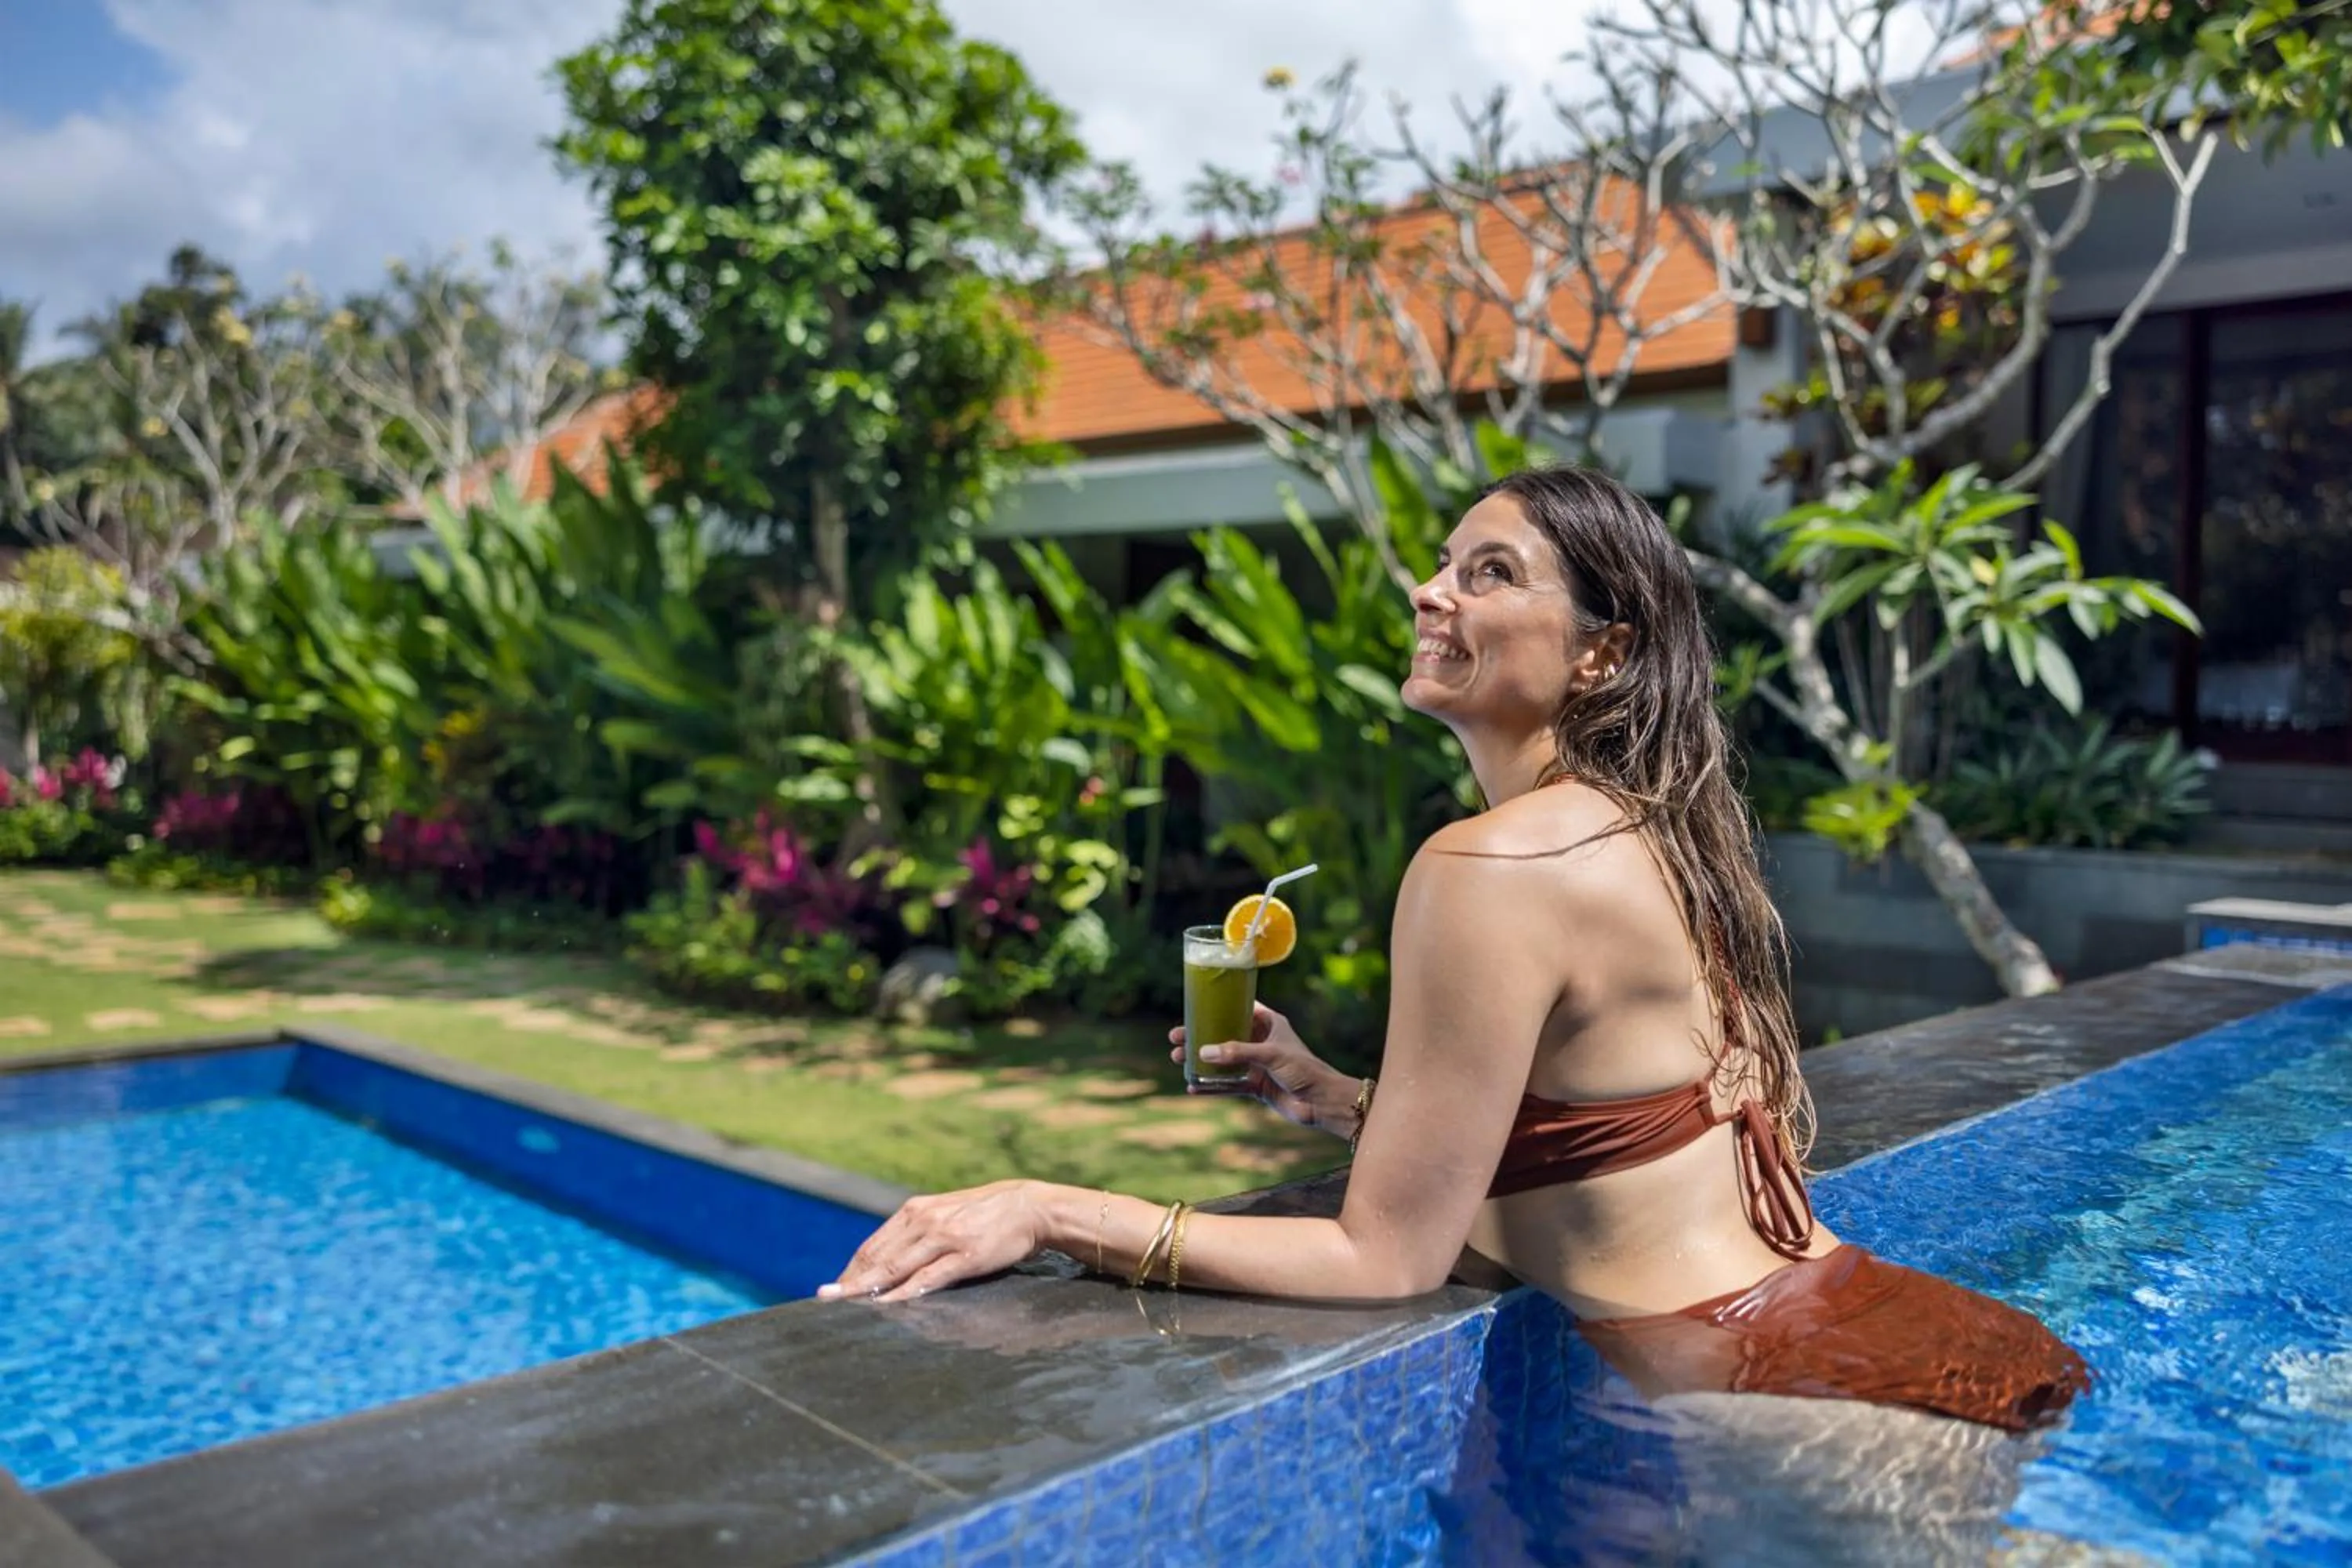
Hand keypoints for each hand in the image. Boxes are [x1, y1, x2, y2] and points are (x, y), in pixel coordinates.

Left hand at [817, 1179, 1047, 1302]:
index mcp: (917, 1210)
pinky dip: (904, 1292)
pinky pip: (928, 1278)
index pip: (873, 1245)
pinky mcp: (965, 1255)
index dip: (852, 1269)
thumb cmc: (987, 1214)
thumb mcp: (946, 1212)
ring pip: (896, 1267)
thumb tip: (891, 1256)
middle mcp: (924, 1221)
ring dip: (868, 1288)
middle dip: (851, 1281)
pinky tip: (887, 1304)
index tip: (834, 1288)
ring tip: (845, 1304)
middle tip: (825, 1299)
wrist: (1029, 1207)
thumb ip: (919, 1230)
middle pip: (877, 1257)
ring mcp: (944, 1238)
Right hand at [1169, 1002, 1359, 1138]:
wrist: (1323, 1102)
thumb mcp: (1271, 1055)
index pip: (1239, 1008)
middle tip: (1176, 1037)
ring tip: (1177, 1059)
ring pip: (1222, 1060)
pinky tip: (1193, 1086)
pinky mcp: (1256, 1086)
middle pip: (1223, 1034)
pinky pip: (1228, 1084)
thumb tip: (1204, 1051)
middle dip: (1200, 1036)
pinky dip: (1211, 1085)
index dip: (1217, 1007)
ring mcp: (1257, 1065)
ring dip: (1201, 1060)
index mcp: (1268, 1024)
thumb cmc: (1305, 1069)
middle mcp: (1260, 1042)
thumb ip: (1238, 1052)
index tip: (1194, 1007)